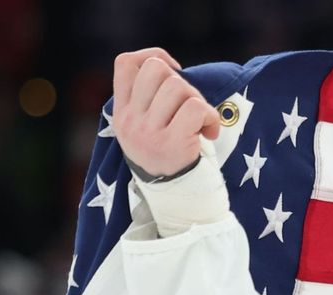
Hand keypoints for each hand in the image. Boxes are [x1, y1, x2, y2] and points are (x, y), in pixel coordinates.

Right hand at [111, 48, 221, 178]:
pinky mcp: (171, 143)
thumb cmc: (170, 157)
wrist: (178, 199)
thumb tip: (171, 68)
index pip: (125, 63)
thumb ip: (149, 100)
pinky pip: (195, 108)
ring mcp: (148, 132)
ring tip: (201, 122)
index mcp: (121, 112)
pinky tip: (210, 132)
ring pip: (177, 86)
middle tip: (190, 106)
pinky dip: (210, 116)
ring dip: (198, 100)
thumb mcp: (147, 128)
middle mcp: (130, 120)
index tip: (174, 71)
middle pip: (156, 69)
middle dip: (182, 82)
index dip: (153, 57)